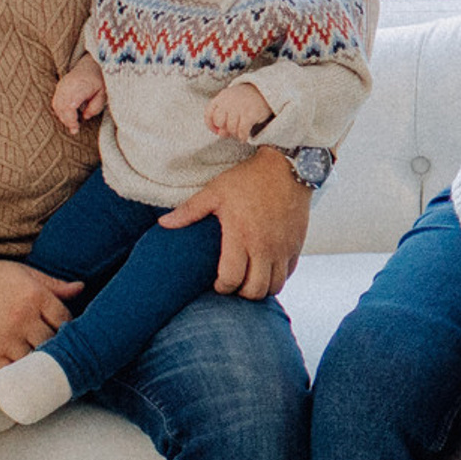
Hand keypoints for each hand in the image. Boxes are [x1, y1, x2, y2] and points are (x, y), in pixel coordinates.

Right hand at [0, 253, 83, 372]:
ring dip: (38, 364)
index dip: (68, 328)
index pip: (66, 320)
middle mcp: (23, 318)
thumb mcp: (22, 273)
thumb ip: (53, 284)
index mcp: (35, 295)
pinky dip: (19, 378)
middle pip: (53, 342)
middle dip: (55, 347)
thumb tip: (81, 288)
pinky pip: (11, 375)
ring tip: (43, 367)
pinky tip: (25, 378)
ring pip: (35, 361)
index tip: (65, 333)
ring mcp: (5, 338)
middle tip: (56, 352)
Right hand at [52, 55, 106, 135]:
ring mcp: (61, 85)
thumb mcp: (104, 94)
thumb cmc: (99, 80)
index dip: (71, 119)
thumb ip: (95, 107)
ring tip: (73, 124)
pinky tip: (69, 116)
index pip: (70, 106)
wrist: (91, 65)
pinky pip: (55, 102)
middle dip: (67, 120)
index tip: (76, 128)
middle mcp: (68, 85)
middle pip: (61, 107)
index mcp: (80, 86)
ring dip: (63, 117)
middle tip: (75, 130)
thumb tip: (85, 117)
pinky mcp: (59, 87)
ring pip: (56, 105)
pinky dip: (60, 111)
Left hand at [162, 143, 306, 301]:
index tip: (217, 283)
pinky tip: (266, 267)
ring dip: (260, 288)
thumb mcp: (215, 191)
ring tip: (249, 279)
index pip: (232, 279)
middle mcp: (265, 247)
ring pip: (274, 286)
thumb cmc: (248, 179)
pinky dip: (277, 277)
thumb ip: (189, 211)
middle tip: (233, 283)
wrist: (287, 166)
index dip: (222, 287)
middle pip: (254, 290)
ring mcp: (283, 247)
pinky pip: (289, 273)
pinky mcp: (297, 244)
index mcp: (241, 236)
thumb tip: (163, 224)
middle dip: (241, 293)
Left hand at [205, 78, 272, 141]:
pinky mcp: (250, 114)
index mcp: (222, 97)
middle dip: (224, 129)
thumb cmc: (247, 99)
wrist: (266, 91)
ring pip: (231, 128)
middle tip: (232, 130)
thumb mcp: (231, 101)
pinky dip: (242, 137)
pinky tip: (244, 137)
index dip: (211, 125)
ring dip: (235, 134)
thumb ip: (223, 115)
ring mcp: (239, 107)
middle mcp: (228, 101)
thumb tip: (221, 133)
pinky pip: (242, 131)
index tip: (216, 130)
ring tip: (240, 133)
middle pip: (219, 122)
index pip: (209, 113)